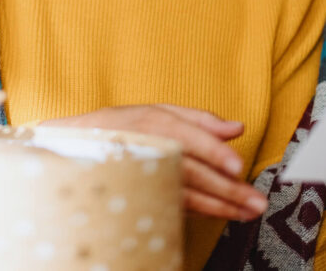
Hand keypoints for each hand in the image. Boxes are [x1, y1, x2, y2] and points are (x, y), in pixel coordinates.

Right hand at [39, 104, 267, 220]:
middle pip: (189, 170)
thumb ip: (199, 119)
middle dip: (226, 188)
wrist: (70, 147)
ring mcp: (138, 175)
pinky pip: (171, 204)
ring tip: (245, 213)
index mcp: (150, 122)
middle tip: (255, 201)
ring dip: (217, 206)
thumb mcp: (156, 111)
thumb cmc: (120, 126)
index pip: (185, 136)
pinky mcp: (136, 195)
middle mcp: (144, 148)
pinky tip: (220, 214)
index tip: (236, 166)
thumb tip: (237, 127)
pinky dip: (198, 211)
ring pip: (181, 193)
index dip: (211, 151)